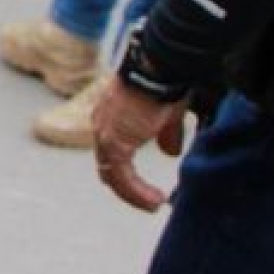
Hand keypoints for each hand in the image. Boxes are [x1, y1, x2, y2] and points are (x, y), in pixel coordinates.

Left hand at [91, 75, 189, 212]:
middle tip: (148, 200)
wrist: (160, 70)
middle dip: (127, 187)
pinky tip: (154, 201)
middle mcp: (102, 127)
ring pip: (112, 175)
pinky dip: (136, 193)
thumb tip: (171, 152)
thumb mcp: (168, 115)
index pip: (111, 152)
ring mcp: (105, 135)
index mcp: (112, 119)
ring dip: (133, 194)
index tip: (145, 186)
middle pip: (107, 166)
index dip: (127, 172)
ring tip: (154, 204)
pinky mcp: (114, 143)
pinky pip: (121, 177)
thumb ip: (167, 134)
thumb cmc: (165, 84)